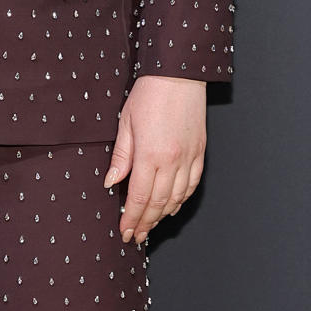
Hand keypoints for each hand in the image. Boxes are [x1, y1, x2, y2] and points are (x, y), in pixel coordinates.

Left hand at [103, 75, 206, 245]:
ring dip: (163, 215)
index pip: (139, 197)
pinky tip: (173, 206)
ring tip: (151, 225)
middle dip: (146, 223)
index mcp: (150, 155)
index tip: (125, 231)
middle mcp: (172, 161)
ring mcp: (188, 158)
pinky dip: (182, 199)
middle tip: (136, 235)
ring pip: (177, 198)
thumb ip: (121, 156)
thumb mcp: (126, 122)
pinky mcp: (199, 152)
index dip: (132, 218)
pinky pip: (192, 184)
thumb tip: (111, 182)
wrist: (178, 75)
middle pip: (158, 203)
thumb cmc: (149, 94)